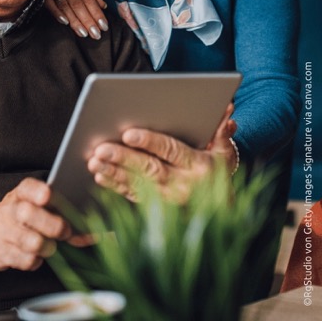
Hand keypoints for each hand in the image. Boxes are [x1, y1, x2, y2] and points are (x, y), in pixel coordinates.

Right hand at [0, 178, 71, 270]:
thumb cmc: (23, 217)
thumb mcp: (36, 207)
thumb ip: (60, 215)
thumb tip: (90, 235)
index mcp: (21, 194)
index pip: (26, 188)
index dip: (37, 192)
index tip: (48, 196)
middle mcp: (10, 209)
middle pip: (28, 214)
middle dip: (51, 224)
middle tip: (65, 231)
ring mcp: (3, 230)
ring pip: (29, 241)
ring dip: (47, 247)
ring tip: (50, 247)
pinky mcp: (0, 252)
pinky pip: (25, 260)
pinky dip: (36, 261)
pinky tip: (35, 256)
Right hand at [43, 0, 108, 38]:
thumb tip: (103, 6)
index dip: (96, 12)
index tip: (103, 25)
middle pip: (78, 2)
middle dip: (88, 20)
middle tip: (96, 34)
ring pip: (65, 4)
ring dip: (75, 20)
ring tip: (83, 33)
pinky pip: (48, 2)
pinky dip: (57, 12)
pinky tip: (65, 22)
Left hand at [87, 103, 237, 202]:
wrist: (221, 213)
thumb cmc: (217, 173)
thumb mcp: (225, 153)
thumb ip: (221, 131)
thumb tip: (227, 107)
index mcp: (199, 167)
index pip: (171, 151)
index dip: (150, 142)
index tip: (128, 133)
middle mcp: (182, 185)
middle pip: (149, 169)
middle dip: (123, 158)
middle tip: (101, 148)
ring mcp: (167, 200)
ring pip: (136, 185)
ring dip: (113, 173)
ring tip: (93, 161)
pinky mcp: (154, 208)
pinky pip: (131, 197)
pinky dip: (115, 186)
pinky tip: (99, 176)